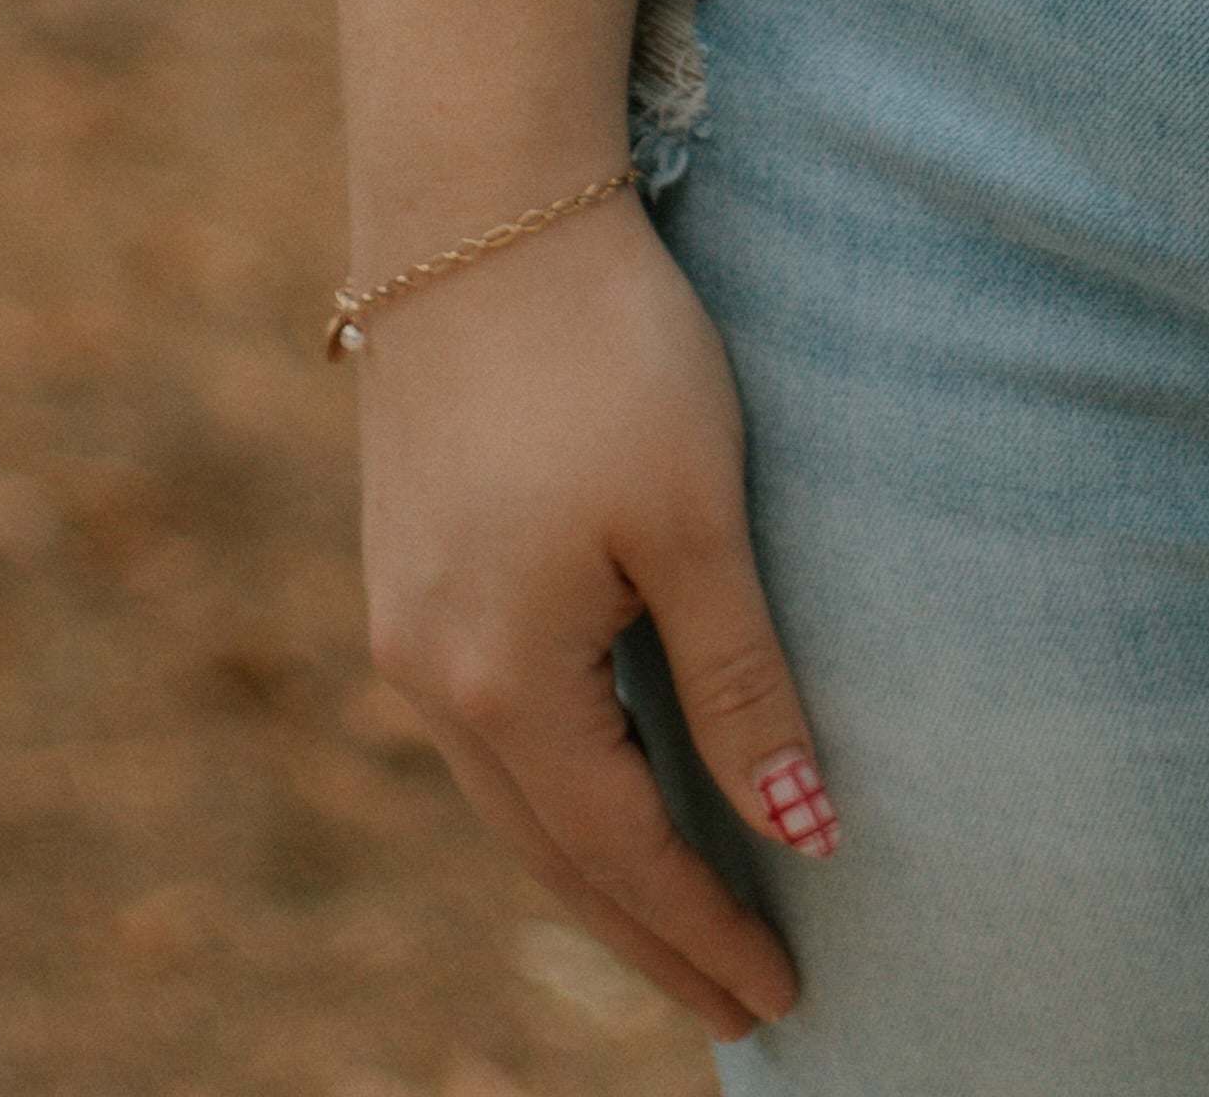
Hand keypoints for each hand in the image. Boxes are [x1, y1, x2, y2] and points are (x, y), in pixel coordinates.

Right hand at [352, 194, 829, 1036]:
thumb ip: (741, 686)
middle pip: (554, 849)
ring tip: (678, 922)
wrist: (478, 204)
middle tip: (738, 1003)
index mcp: (502, 680)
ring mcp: (404, 623)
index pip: (622, 852)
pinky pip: (487, 724)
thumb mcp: (697, 520)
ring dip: (595, 865)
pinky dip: (554, 783)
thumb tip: (804, 831)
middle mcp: (430, 675)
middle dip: (648, 933)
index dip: (704, 929)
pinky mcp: (408, 564)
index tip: (781, 998)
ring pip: (512, 792)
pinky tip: (599, 785)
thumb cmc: (607, 348)